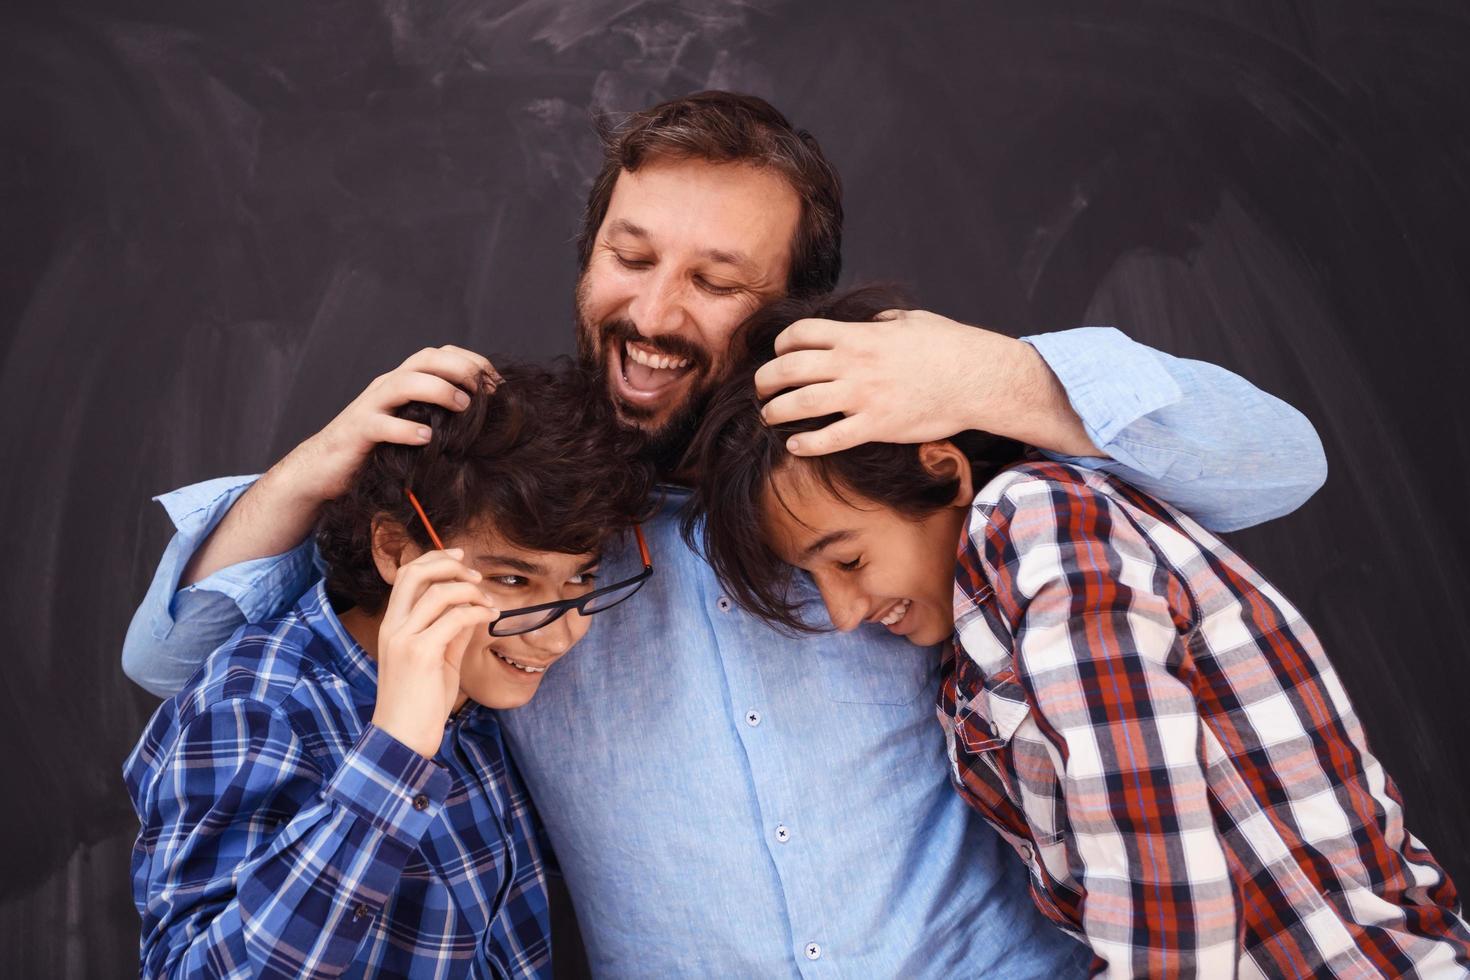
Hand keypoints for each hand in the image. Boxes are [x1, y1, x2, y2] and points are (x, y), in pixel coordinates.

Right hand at [279, 346, 497, 502]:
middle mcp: (387, 386)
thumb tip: (485, 419)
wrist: (325, 466)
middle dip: (460, 369)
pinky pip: (381, 425)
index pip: (441, 354)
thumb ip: (439, 415)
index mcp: (404, 381)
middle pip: (425, 359)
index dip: (472, 362)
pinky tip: (426, 439)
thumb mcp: (412, 425)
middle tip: (485, 391)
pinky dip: (406, 429)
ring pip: (404, 384)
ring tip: (463, 406)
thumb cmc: (377, 448)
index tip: (498, 383)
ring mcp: (371, 406)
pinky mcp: (358, 432)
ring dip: (438, 390)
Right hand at [370, 549, 497, 757]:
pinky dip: (476, 612)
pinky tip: (489, 618)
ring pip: (437, 592)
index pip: (406, 575)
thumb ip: (451, 631)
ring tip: (488, 602)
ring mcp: (404, 639)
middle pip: (414, 573)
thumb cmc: (420, 702)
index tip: (461, 558)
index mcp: (392, 625)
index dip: (434, 559)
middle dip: (448, 564)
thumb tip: (474, 608)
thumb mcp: (438, 659)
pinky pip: (453, 619)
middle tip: (476, 574)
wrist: (402, 738)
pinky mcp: (420, 654)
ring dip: (469, 590)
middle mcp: (393, 627)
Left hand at [754, 309, 1096, 456]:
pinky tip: (795, 445)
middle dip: (766, 378)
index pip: (802, 334)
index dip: (782, 344)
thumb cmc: (949, 346)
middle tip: (761, 388)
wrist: (977, 378)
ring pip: (801, 403)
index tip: (779, 353)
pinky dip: (806, 443)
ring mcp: (863, 396)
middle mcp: (854, 364)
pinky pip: (829, 438)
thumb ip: (882, 321)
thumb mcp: (911, 321)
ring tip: (769, 415)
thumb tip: (871, 321)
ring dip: (776, 410)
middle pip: (790, 368)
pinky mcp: (876, 426)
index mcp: (859, 335)